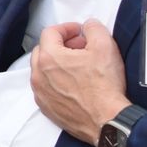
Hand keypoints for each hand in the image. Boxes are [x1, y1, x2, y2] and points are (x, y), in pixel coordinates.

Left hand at [29, 19, 128, 143]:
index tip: (79, 31)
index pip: (50, 32)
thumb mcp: (105, 47)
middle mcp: (39, 75)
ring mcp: (41, 93)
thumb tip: (88, 26)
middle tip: (80, 47)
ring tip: (79, 66)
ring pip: (43, 70)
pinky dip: (56, 82)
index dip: (67, 28)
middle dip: (61, 45)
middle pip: (44, 50)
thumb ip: (94, 28)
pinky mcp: (46, 108)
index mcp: (49, 57)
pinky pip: (46, 88)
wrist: (107, 121)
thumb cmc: (104, 87)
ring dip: (58, 64)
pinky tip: (74, 84)